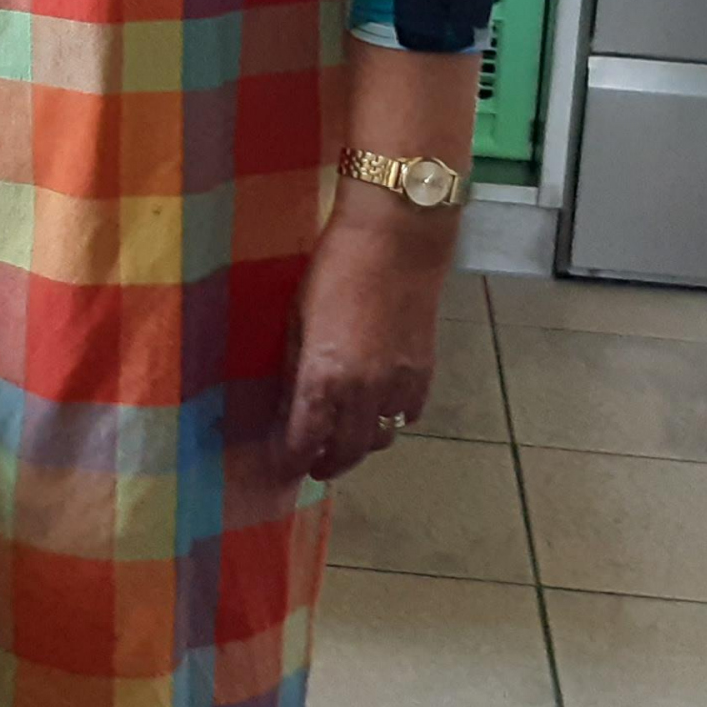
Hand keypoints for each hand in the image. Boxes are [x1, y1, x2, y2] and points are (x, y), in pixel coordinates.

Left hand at [276, 187, 452, 484]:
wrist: (397, 240)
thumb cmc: (334, 269)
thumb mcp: (298, 318)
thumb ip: (296, 369)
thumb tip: (288, 407)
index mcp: (323, 378)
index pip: (304, 443)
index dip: (290, 461)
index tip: (282, 467)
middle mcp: (362, 393)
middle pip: (347, 453)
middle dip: (327, 465)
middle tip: (313, 465)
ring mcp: (398, 386)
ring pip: (381, 440)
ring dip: (361, 445)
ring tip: (346, 438)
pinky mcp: (424, 373)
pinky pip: (408, 415)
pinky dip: (391, 420)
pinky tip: (379, 408)